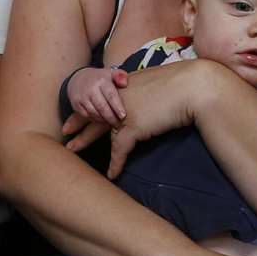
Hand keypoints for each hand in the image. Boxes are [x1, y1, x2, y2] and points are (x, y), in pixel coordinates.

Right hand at [65, 67, 128, 127]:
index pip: (111, 96)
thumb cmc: (100, 79)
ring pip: (94, 113)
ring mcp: (82, 97)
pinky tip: (102, 119)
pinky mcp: (76, 104)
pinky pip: (87, 115)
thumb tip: (124, 84)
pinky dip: (95, 119)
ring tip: (112, 122)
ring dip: (104, 119)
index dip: (117, 107)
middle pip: (102, 107)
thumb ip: (121, 76)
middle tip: (118, 123)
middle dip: (111, 117)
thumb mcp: (111, 73)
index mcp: (101, 81)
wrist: (78, 79)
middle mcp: (90, 89)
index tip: (123, 116)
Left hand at [69, 61, 217, 177]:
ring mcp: (123, 113)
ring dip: (85, 142)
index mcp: (123, 86)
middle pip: (92, 113)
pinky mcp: (133, 127)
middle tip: (63, 133)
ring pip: (98, 131)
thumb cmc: (181, 83)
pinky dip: (115, 163)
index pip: (98, 98)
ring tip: (73, 151)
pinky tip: (111, 174)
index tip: (74, 113)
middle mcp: (118, 98)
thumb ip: (142, 89)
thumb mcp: (156, 81)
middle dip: (77, 124)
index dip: (85, 107)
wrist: (192, 86)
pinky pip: (119, 150)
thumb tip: (143, 95)